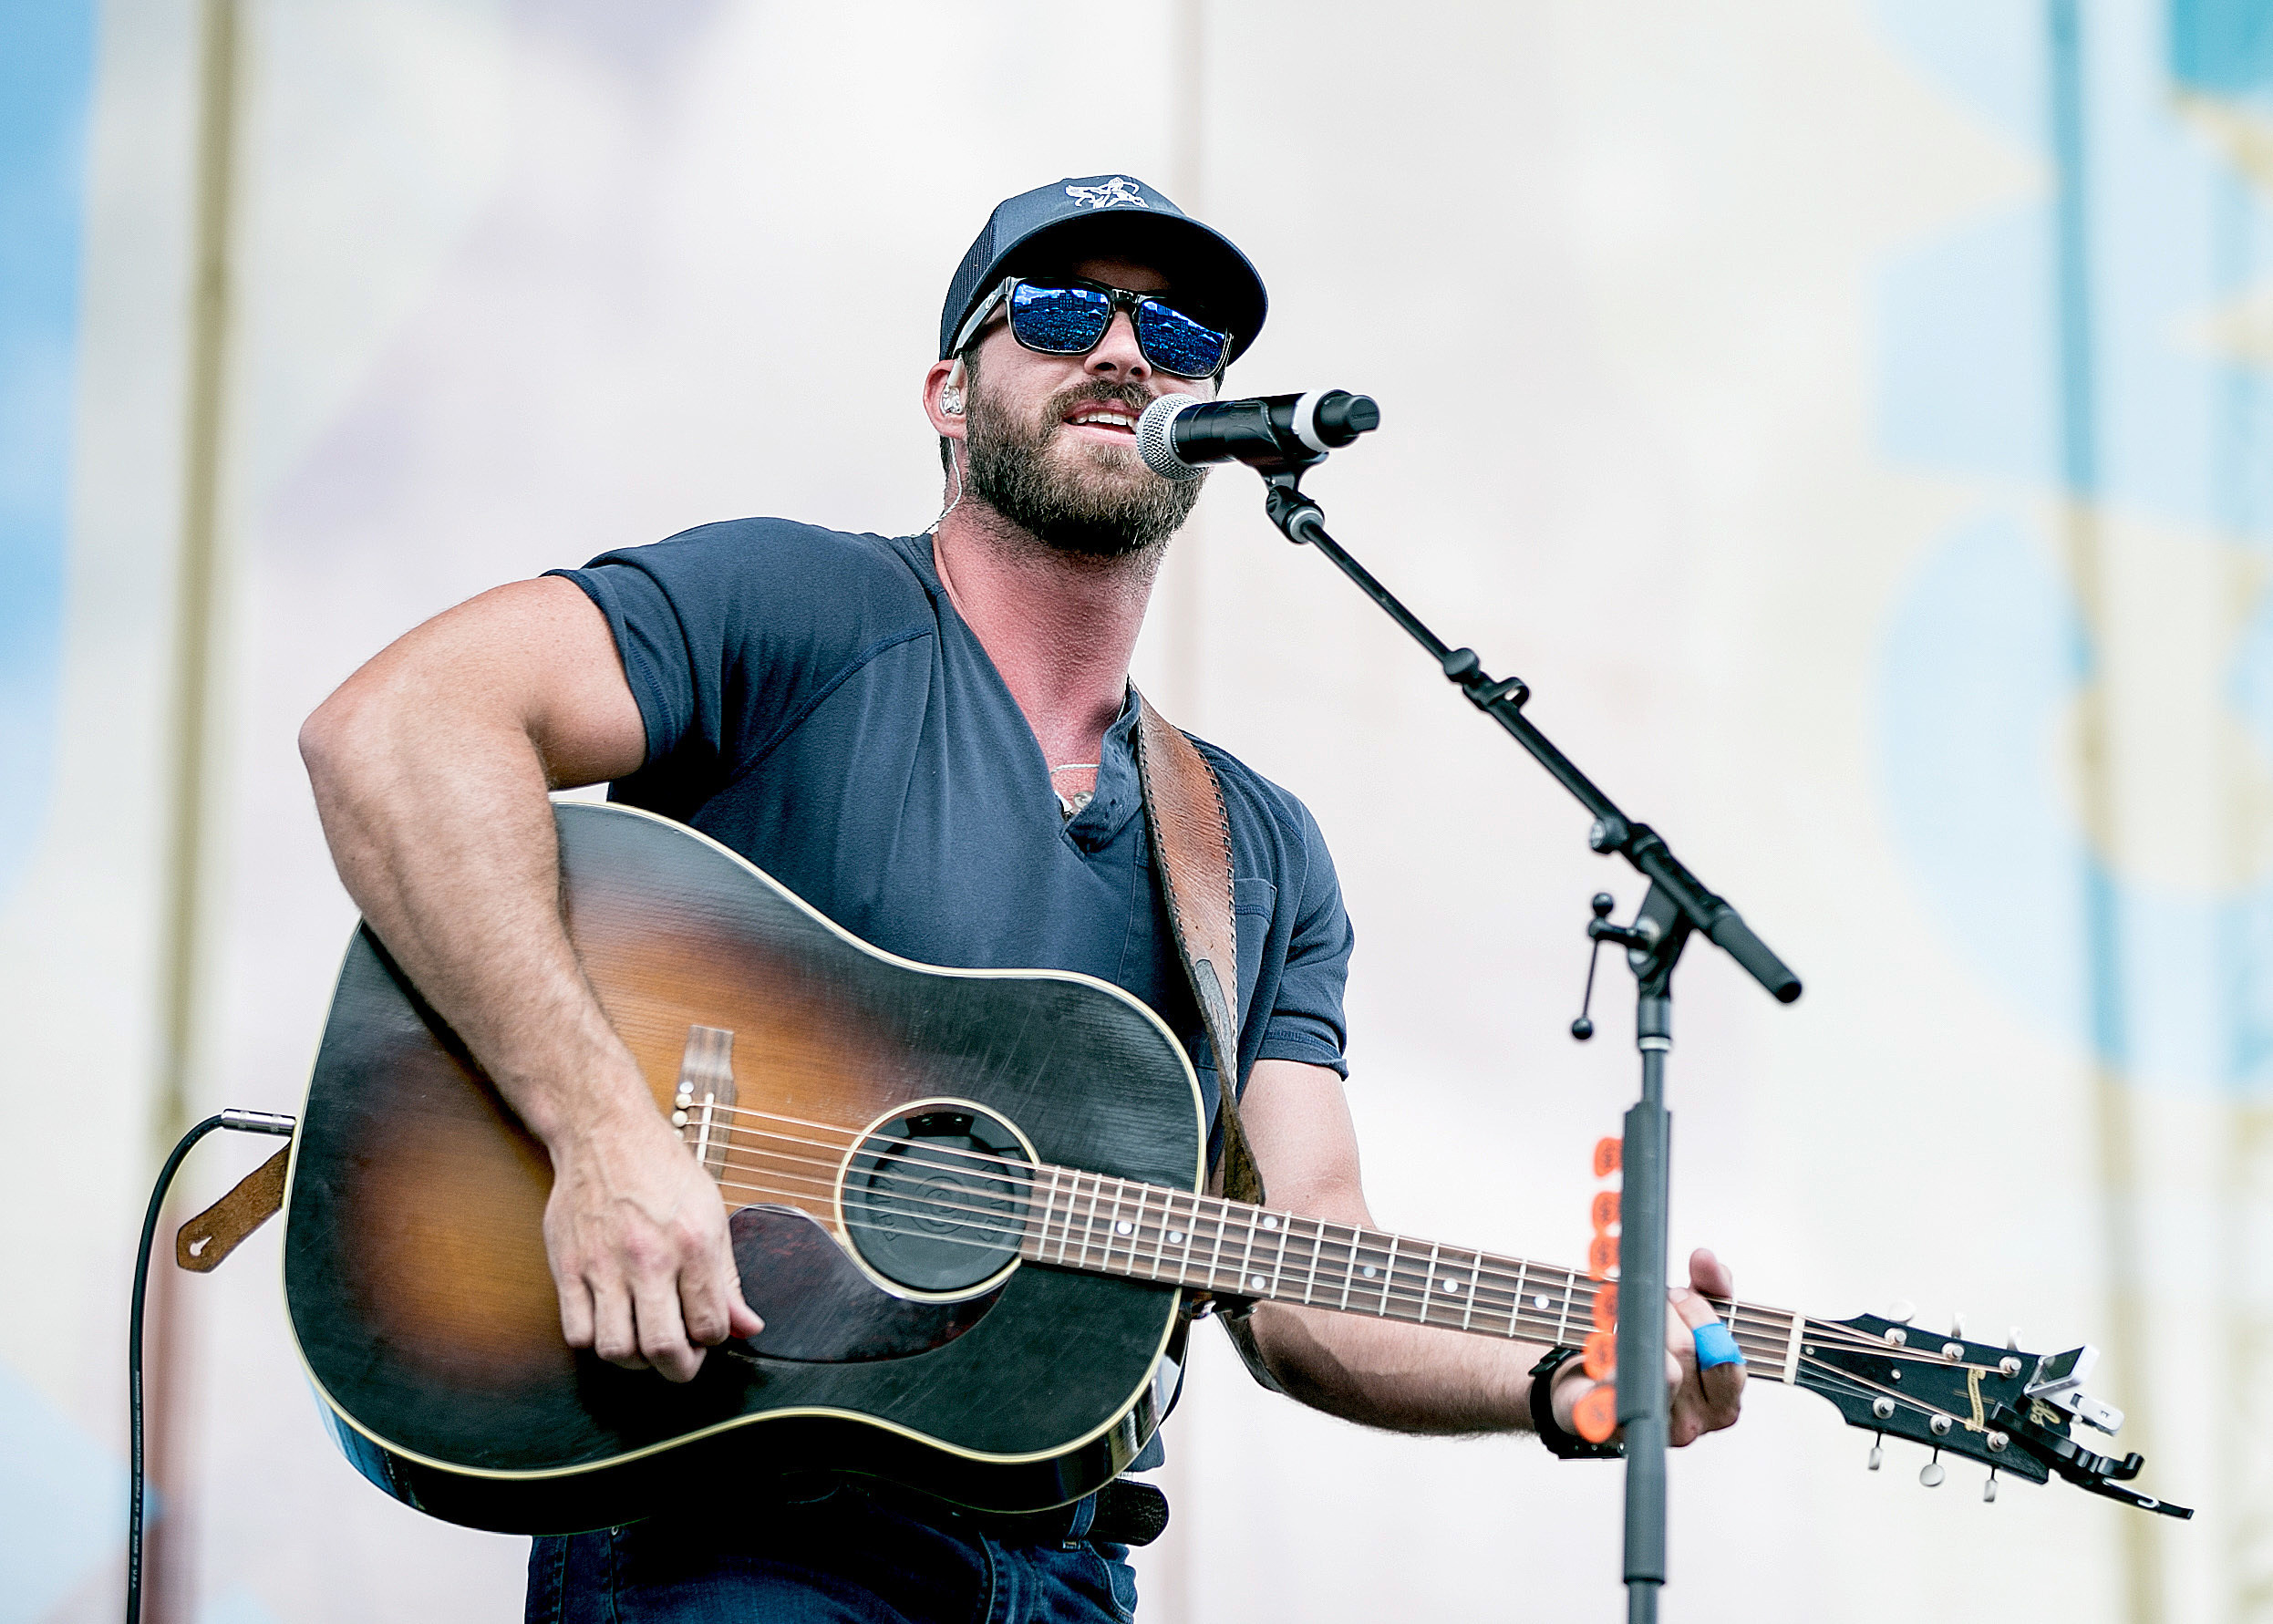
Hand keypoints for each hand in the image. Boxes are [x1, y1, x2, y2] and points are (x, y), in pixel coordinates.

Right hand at [541, 1096, 763, 1381]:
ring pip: (617, 1350)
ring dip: (634, 1360)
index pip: (711, 1327)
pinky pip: (577, 1334)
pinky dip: (595, 1341)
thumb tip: (748, 1328)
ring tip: (643, 1342)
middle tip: (680, 1360)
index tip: (707, 1331)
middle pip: (664, 1350)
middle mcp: (650, 1259)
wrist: (605, 1134)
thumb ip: (727, 1279)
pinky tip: (610, 1323)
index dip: (714, 1340)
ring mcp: (604, 1265)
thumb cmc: (663, 1171)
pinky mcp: (568, 1268)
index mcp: (694, 1244)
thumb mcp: (712, 1214)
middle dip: (679, 1368)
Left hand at [1553, 1247, 1744, 1446]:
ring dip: (1638, 1324)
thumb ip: (1711, 1287)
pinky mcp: (1613, 1427)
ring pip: (1657, 1364)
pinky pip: (1613, 1386)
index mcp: (1722, 1404)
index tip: (1680, 1293)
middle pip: (1685, 1350)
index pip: (1725, 1358)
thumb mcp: (1692, 1317)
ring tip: (1629, 1314)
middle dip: (1667, 1310)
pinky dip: (1609, 1357)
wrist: (1596, 1390)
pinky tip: (1604, 1345)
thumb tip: (1705, 1258)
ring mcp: (1653, 1428)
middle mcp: (1692, 1424)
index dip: (1701, 1316)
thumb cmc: (1655, 1353)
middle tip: (1652, 1299)